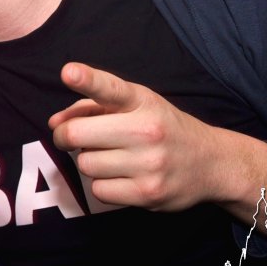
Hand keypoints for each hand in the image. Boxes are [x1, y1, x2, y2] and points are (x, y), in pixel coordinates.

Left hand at [49, 63, 239, 210]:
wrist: (211, 163)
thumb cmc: (163, 129)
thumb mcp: (136, 106)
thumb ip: (92, 107)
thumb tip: (55, 123)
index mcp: (143, 101)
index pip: (110, 88)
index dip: (87, 78)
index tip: (69, 72)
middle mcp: (147, 130)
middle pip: (79, 135)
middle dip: (66, 137)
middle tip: (71, 138)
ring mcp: (149, 164)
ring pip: (86, 165)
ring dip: (90, 162)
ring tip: (112, 157)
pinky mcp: (148, 193)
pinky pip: (99, 190)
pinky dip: (103, 185)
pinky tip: (122, 176)